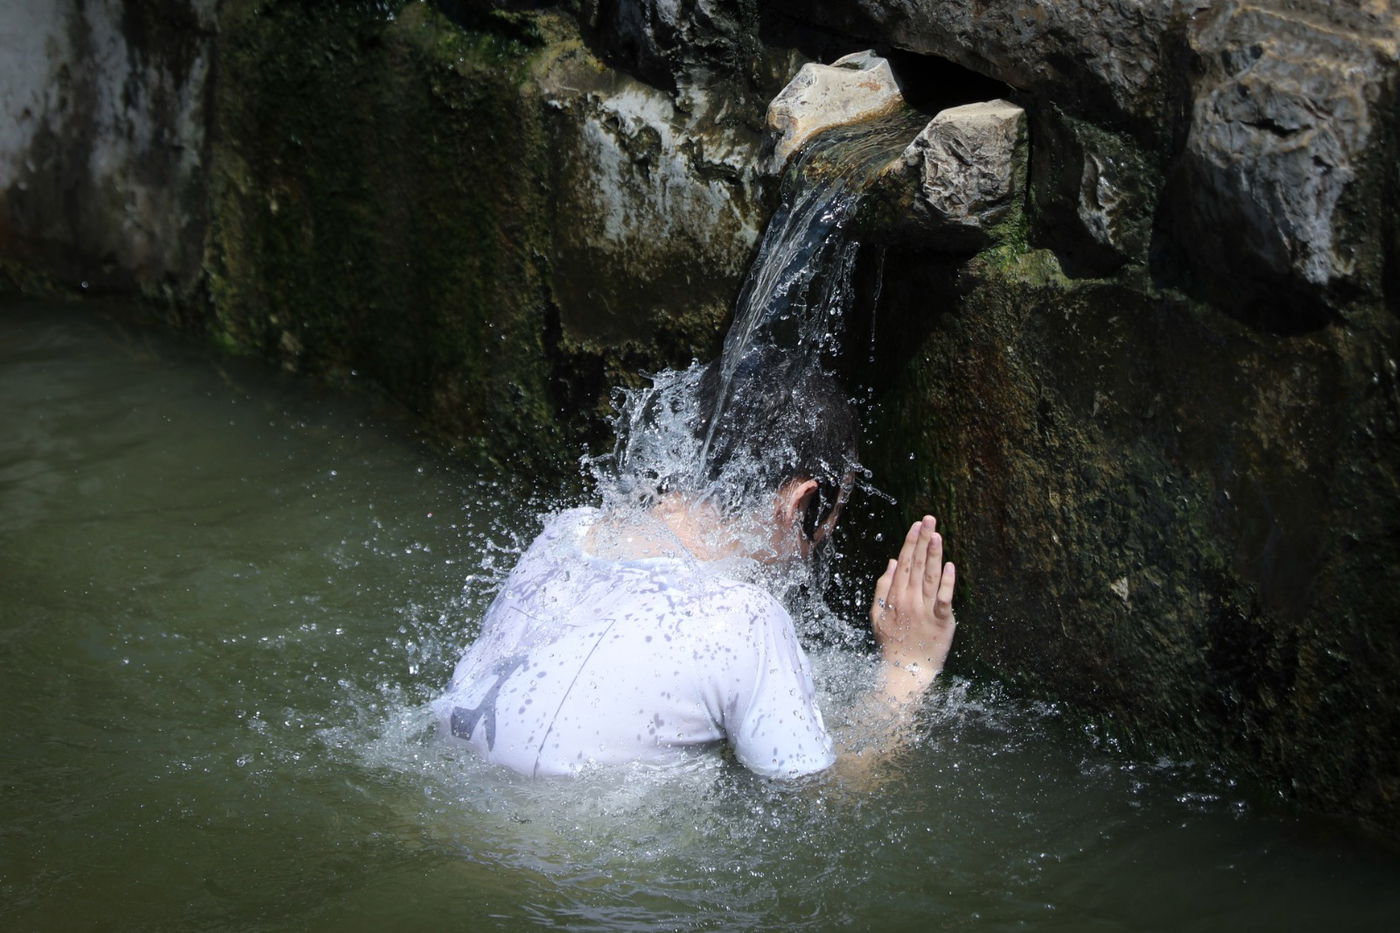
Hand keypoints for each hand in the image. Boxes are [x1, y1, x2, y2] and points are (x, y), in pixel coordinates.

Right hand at [870, 515, 956, 685]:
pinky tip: (950, 566)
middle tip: (929, 519)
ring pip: (930, 577)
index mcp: (895, 596)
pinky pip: (944, 598)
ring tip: (937, 535)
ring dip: (934, 555)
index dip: (910, 542)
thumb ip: (883, 587)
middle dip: (923, 540)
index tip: (916, 525)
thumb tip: (893, 562)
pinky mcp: (941, 621)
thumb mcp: (877, 615)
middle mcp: (910, 599)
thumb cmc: (892, 643)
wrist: (905, 670)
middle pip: (917, 565)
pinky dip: (947, 582)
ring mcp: (925, 610)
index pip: (904, 563)